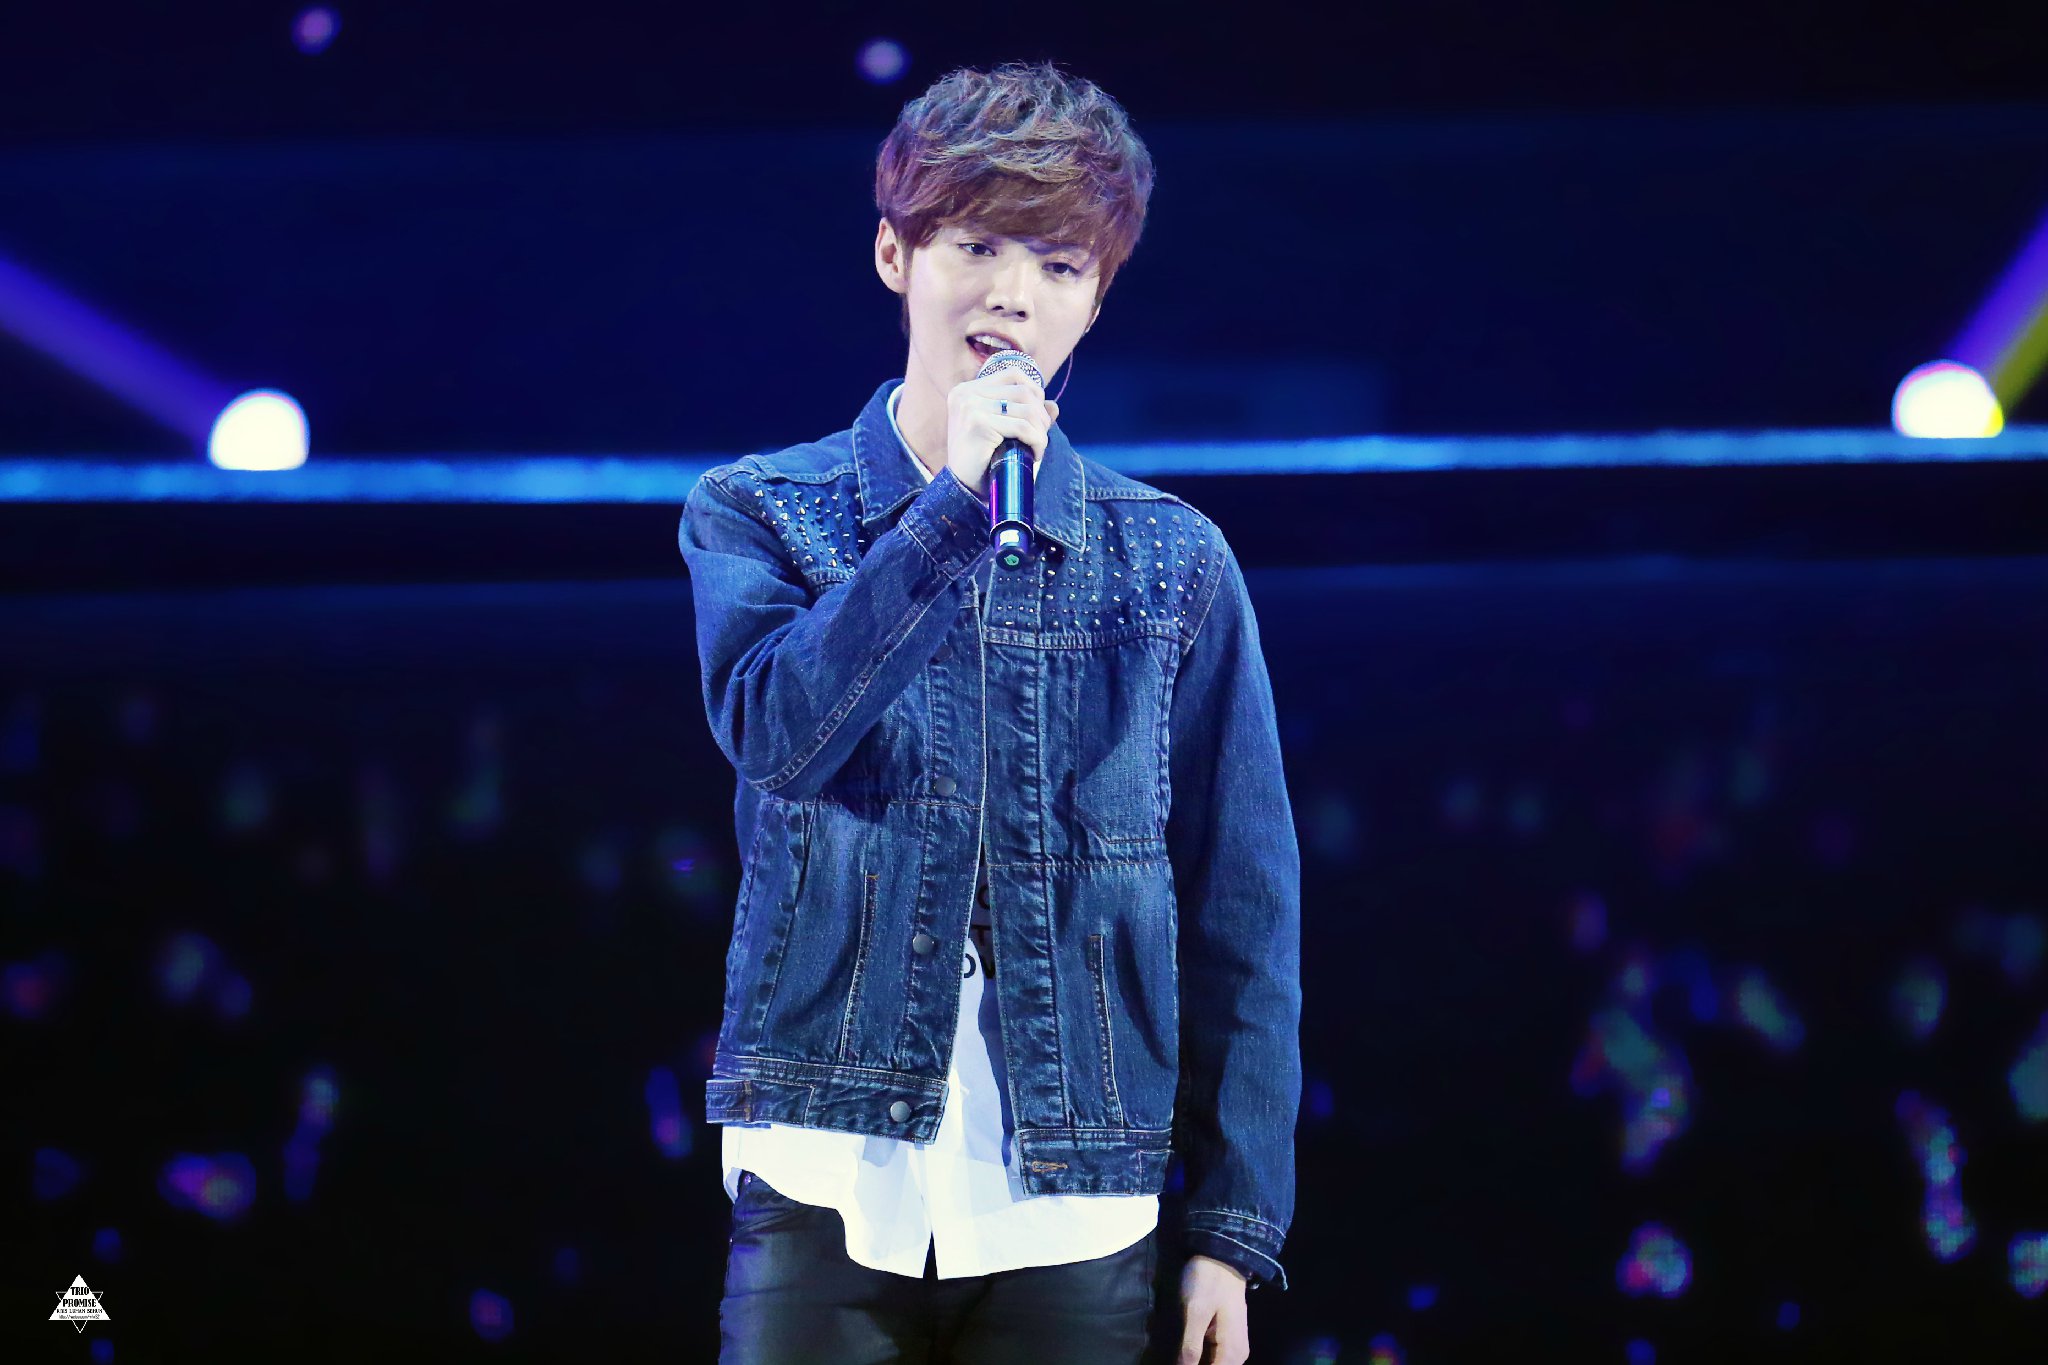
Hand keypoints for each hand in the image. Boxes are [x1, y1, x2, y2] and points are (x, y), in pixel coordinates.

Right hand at [945, 366, 1058, 495]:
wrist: (962, 489)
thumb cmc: (982, 461)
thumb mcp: (1002, 431)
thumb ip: (1025, 414)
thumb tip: (1054, 406)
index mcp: (967, 390)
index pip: (1012, 374)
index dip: (1034, 392)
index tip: (1038, 417)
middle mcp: (966, 394)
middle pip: (1023, 391)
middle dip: (1041, 415)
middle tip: (1041, 437)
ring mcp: (970, 407)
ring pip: (1026, 409)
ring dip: (1041, 430)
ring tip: (1038, 447)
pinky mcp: (978, 424)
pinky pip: (1022, 427)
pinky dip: (1037, 441)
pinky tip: (1035, 454)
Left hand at [1178, 1254, 1250, 1364]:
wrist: (1222, 1256)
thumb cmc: (1207, 1282)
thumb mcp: (1195, 1313)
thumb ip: (1189, 1348)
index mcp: (1231, 1354)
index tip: (1175, 1360)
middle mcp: (1237, 1356)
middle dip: (1188, 1363)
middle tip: (1173, 1351)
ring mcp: (1233, 1348)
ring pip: (1210, 1364)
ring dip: (1190, 1359)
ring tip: (1177, 1345)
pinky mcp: (1226, 1339)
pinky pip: (1211, 1357)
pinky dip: (1195, 1354)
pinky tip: (1181, 1344)